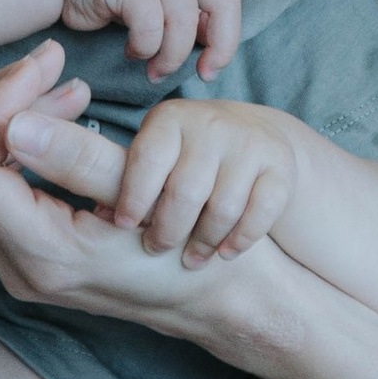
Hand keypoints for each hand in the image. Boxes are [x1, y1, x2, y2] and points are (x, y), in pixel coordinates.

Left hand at [0, 46, 274, 351]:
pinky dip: (23, 138)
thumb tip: (14, 122)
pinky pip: (0, 179)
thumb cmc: (191, 254)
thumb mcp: (146, 200)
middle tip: (55, 65)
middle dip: (3, 102)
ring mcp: (18, 259)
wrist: (215, 302)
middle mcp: (17, 265)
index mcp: (41, 256)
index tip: (46, 61)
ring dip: (14, 116)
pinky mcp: (30, 247)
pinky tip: (66, 114)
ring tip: (72, 90)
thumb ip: (81, 161)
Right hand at [58, 0, 320, 78]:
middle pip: (225, 6)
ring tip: (154, 65)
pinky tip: (132, 50)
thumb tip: (211, 48)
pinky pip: (152, 30)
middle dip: (220, 47)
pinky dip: (144, 51)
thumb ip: (193, 10)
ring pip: (186, 26)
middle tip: (205, 71)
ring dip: (171, 58)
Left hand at [113, 93, 297, 264]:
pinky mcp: (280, 166)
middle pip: (185, 192)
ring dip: (203, 243)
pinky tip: (225, 253)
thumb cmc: (186, 158)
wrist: (256, 141)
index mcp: (170, 119)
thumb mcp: (154, 156)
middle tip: (156, 248)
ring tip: (190, 259)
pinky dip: (240, 240)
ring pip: (222, 209)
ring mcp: (249, 144)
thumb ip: (123, 180)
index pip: (147, 161)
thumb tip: (97, 216)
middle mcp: (211, 124)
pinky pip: (259, 214)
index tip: (124, 225)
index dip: (133, 198)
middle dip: (167, 230)